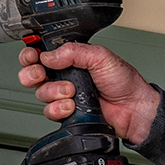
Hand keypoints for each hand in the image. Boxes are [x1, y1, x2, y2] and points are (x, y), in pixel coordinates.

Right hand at [19, 41, 161, 143]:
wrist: (133, 108)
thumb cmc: (124, 81)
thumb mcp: (100, 56)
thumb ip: (74, 52)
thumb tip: (49, 55)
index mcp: (72, 58)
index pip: (42, 53)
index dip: (31, 54)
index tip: (32, 56)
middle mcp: (65, 75)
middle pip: (33, 74)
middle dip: (32, 74)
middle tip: (42, 74)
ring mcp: (64, 95)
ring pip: (40, 93)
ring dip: (53, 92)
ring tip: (70, 91)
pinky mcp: (66, 112)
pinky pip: (49, 111)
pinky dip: (58, 108)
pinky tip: (71, 105)